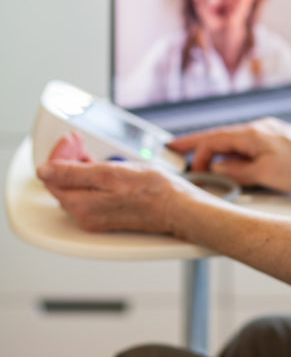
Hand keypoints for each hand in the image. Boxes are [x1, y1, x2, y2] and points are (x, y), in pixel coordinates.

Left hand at [36, 133, 204, 233]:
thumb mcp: (110, 174)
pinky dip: (90, 178)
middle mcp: (85, 214)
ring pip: (75, 187)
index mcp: (81, 205)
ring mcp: (97, 216)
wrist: (179, 208)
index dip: (58, 153)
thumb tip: (44, 171)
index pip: (51, 176)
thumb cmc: (154, 193)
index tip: (71, 140)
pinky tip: (101, 168)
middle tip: (78, 141)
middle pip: (61, 182)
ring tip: (88, 152)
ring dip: (77, 166)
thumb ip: (72, 173)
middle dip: (66, 158)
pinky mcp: (109, 215)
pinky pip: (89, 194)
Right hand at [168, 117, 290, 193]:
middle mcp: (258, 128)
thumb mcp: (264, 175)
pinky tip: (233, 165)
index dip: (191, 148)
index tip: (175, 156)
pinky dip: (234, 155)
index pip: (211, 138)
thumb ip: (236, 172)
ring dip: (217, 154)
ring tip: (204, 167)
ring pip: (234, 143)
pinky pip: (247, 146)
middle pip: (220, 138)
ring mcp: (268, 133)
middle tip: (181, 158)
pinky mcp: (277, 141)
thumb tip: (217, 170)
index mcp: (251, 133)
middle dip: (199, 149)